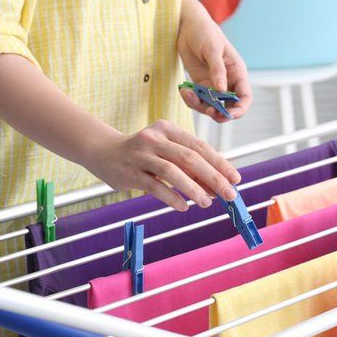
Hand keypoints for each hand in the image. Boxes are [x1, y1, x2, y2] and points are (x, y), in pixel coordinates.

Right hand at [84, 120, 241, 210]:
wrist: (102, 151)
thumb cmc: (142, 154)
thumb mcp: (165, 151)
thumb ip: (188, 166)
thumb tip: (216, 187)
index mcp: (168, 129)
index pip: (200, 146)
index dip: (220, 163)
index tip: (235, 178)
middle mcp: (155, 139)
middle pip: (190, 158)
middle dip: (213, 178)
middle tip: (229, 194)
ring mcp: (140, 155)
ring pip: (173, 172)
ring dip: (193, 189)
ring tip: (207, 203)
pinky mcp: (129, 172)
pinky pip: (155, 186)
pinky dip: (172, 197)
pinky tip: (183, 207)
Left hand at [177, 0, 251, 121]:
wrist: (187, 25)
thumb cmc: (204, 32)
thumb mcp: (212, 49)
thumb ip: (217, 71)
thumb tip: (222, 91)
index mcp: (236, 72)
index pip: (244, 97)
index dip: (239, 109)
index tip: (227, 114)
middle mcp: (227, 80)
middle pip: (228, 106)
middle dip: (218, 111)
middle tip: (206, 110)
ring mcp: (213, 83)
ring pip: (211, 105)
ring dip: (200, 106)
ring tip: (187, 94)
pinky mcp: (199, 83)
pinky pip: (198, 98)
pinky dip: (191, 99)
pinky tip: (183, 90)